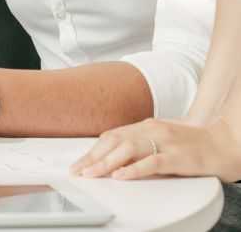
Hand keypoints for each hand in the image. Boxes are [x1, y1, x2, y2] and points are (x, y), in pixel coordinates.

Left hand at [71, 116, 240, 181]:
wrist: (221, 143)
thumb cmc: (191, 144)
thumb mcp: (160, 138)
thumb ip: (140, 143)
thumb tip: (114, 155)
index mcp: (145, 125)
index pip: (112, 136)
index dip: (93, 150)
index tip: (78, 163)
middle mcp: (151, 130)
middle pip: (115, 142)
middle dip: (93, 157)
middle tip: (78, 172)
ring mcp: (164, 141)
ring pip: (128, 149)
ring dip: (106, 163)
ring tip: (92, 174)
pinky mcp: (176, 156)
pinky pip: (151, 162)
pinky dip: (133, 169)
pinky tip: (120, 176)